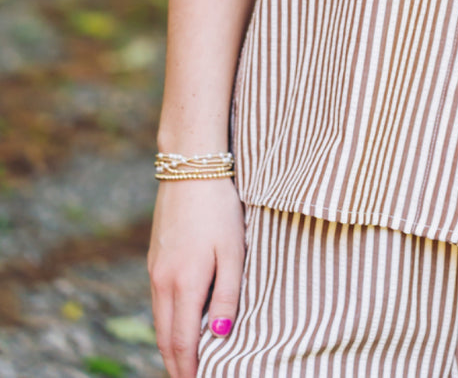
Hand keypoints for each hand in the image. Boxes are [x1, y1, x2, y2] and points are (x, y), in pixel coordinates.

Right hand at [148, 179, 244, 377]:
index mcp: (184, 283)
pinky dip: (167, 323)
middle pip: (165, 338)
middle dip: (176, 364)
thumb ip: (228, 293)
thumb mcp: (233, 250)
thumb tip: (222, 333)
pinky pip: (158, 302)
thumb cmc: (219, 208)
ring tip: (186, 362)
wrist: (190, 169)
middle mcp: (163, 282)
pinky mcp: (154, 259)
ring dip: (170, 346)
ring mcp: (155, 270)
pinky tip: (179, 325)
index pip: (183, 342)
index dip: (190, 369)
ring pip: (159, 321)